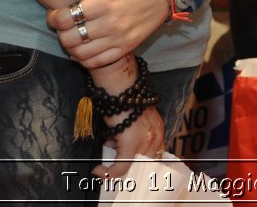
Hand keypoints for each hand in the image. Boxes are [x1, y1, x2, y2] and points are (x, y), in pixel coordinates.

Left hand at [47, 0, 170, 69]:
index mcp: (105, 2)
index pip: (67, 18)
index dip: (54, 18)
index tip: (55, 14)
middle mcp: (111, 23)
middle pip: (71, 38)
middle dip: (60, 33)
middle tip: (61, 26)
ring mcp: (119, 38)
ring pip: (82, 54)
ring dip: (70, 47)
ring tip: (72, 37)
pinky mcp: (126, 48)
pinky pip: (98, 62)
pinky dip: (85, 60)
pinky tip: (83, 50)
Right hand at [87, 55, 166, 178]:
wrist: (119, 85)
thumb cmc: (121, 97)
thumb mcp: (133, 117)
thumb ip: (131, 132)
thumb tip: (114, 144)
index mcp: (158, 128)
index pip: (155, 155)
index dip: (141, 165)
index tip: (128, 169)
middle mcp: (156, 136)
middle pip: (145, 164)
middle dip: (129, 169)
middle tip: (113, 170)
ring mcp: (145, 141)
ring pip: (131, 167)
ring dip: (117, 168)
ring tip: (104, 165)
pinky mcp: (130, 145)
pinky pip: (120, 167)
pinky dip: (108, 171)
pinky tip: (98, 170)